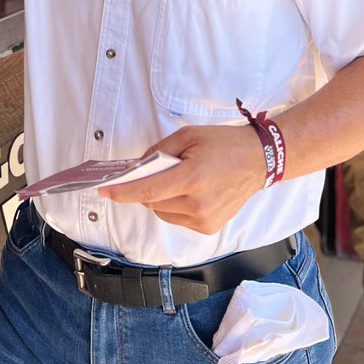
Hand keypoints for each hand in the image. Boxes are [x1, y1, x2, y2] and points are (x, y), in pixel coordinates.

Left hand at [98, 123, 267, 234]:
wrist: (259, 160)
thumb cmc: (224, 143)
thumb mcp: (188, 135)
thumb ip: (159, 152)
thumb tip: (136, 168)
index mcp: (193, 178)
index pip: (148, 190)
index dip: (123, 192)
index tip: (104, 191)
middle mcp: (198, 204)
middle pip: (152, 202)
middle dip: (144, 188)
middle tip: (149, 172)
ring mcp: (204, 219)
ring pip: (163, 212)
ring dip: (159, 198)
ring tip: (176, 179)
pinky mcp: (209, 228)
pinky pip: (177, 219)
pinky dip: (174, 206)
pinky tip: (188, 192)